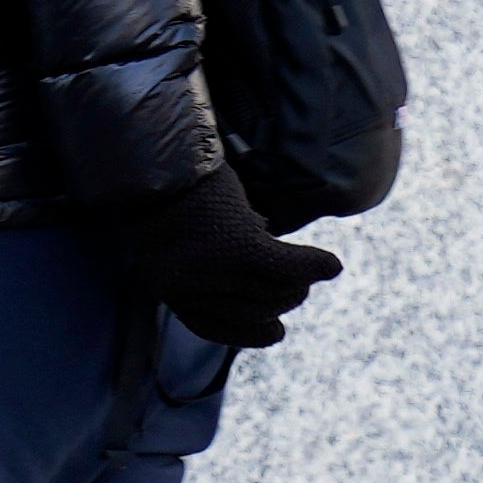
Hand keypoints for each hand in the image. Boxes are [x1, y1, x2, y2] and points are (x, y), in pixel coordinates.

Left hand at [88, 172, 342, 348]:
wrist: (150, 150)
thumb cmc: (164, 181)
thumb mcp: (173, 224)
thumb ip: (202, 251)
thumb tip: (259, 241)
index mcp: (164, 285)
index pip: (212, 326)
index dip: (248, 332)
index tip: (274, 330)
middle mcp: (183, 286)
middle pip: (251, 310)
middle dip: (280, 300)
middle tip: (296, 285)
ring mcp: (208, 268)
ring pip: (272, 292)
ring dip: (297, 283)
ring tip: (309, 270)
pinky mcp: (235, 244)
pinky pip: (284, 266)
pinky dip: (311, 266)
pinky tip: (332, 267)